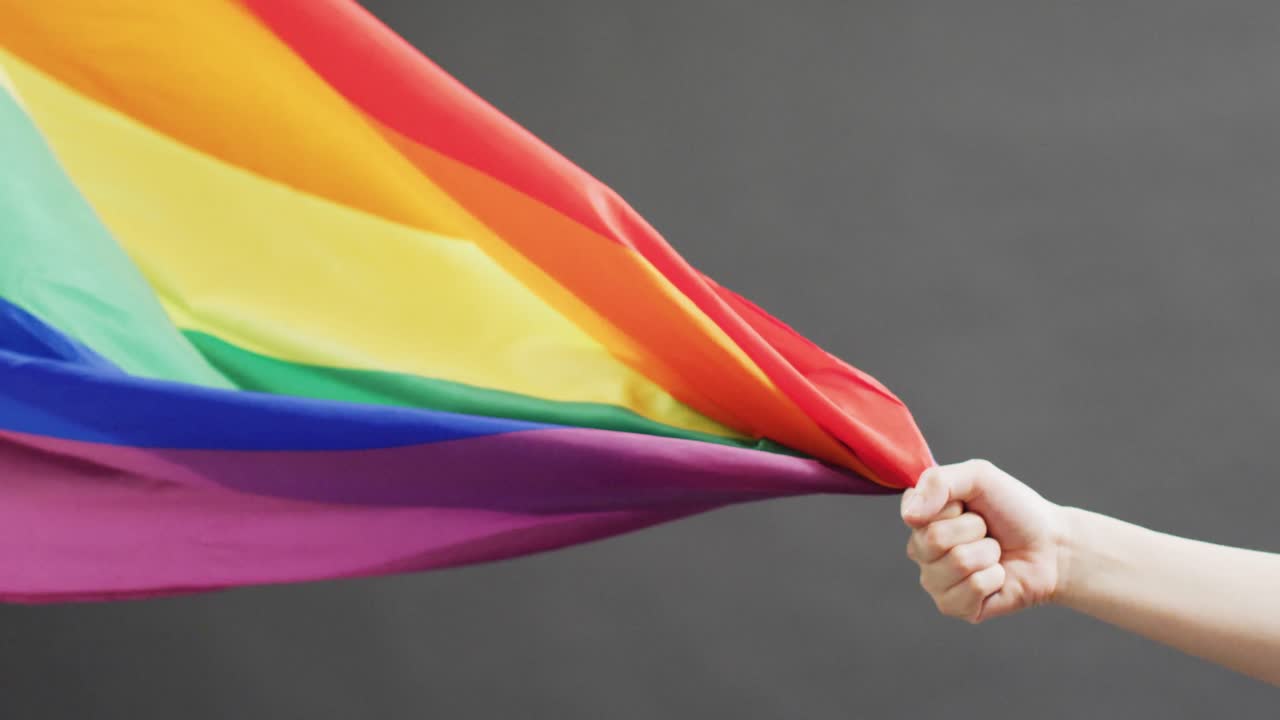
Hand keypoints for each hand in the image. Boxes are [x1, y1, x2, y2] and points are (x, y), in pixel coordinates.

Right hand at [901, 459, 1066, 622]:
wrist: (1052, 545)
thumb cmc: (1014, 510)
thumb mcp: (978, 477)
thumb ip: (937, 482)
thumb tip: (909, 515)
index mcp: (921, 519)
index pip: (913, 513)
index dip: (948, 507)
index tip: (967, 505)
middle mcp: (921, 552)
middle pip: (932, 540)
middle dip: (973, 529)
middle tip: (987, 531)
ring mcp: (936, 582)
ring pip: (956, 564)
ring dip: (987, 554)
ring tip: (994, 553)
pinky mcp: (955, 607)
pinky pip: (970, 590)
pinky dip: (994, 578)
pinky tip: (998, 575)